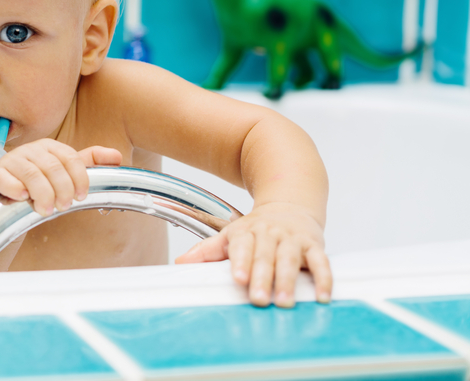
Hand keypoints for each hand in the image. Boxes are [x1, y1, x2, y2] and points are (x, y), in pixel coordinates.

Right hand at [0, 139, 121, 215]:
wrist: (11, 200)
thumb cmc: (42, 185)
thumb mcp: (66, 173)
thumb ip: (90, 163)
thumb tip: (117, 156)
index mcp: (50, 147)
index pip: (71, 158)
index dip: (79, 178)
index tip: (81, 196)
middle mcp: (31, 150)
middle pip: (53, 167)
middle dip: (62, 190)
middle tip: (63, 207)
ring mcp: (11, 160)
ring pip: (32, 174)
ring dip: (42, 194)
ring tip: (46, 210)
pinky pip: (5, 179)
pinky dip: (15, 189)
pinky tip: (22, 198)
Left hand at [174, 202, 331, 307]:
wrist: (289, 202)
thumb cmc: (257, 227)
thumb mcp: (231, 235)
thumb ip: (207, 250)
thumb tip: (180, 262)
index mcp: (246, 232)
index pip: (242, 246)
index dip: (240, 262)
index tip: (239, 278)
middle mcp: (270, 234)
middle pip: (265, 256)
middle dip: (262, 277)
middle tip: (259, 298)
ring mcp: (292, 239)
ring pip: (290, 259)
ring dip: (288, 280)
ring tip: (285, 301)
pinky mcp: (313, 245)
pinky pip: (320, 262)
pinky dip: (323, 278)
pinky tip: (322, 296)